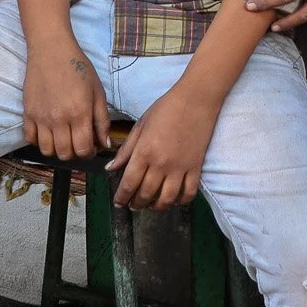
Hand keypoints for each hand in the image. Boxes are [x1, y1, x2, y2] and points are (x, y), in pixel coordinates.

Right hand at [23, 44, 110, 160]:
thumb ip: (102, 120)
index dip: (89, 153)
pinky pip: (30, 139)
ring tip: (63, 138)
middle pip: (64, 154)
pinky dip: (39, 141)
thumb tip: (105, 145)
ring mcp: (41, 117)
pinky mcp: (28, 113)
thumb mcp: (98, 92)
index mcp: (79, 113)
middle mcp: (59, 119)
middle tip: (77, 142)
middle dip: (74, 153)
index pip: (82, 149)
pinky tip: (48, 132)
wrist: (52, 51)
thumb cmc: (79, 69)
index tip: (91, 147)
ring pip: (46, 150)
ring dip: (56, 150)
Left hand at [108, 87, 218, 208]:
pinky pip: (188, 193)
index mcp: (144, 152)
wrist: (195, 99)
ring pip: (167, 199)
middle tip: (133, 205)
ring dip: (157, 206)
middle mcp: (161, 164)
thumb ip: (126, 150)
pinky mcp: (196, 167)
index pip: (129, 183)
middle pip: (146, 194)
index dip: (121, 197)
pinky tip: (174, 199)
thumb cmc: (165, 109)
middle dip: (136, 203)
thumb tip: (110, 169)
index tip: (119, 202)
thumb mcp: (140, 126)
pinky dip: (180, 201)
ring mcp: (180, 168)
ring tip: (151, 205)